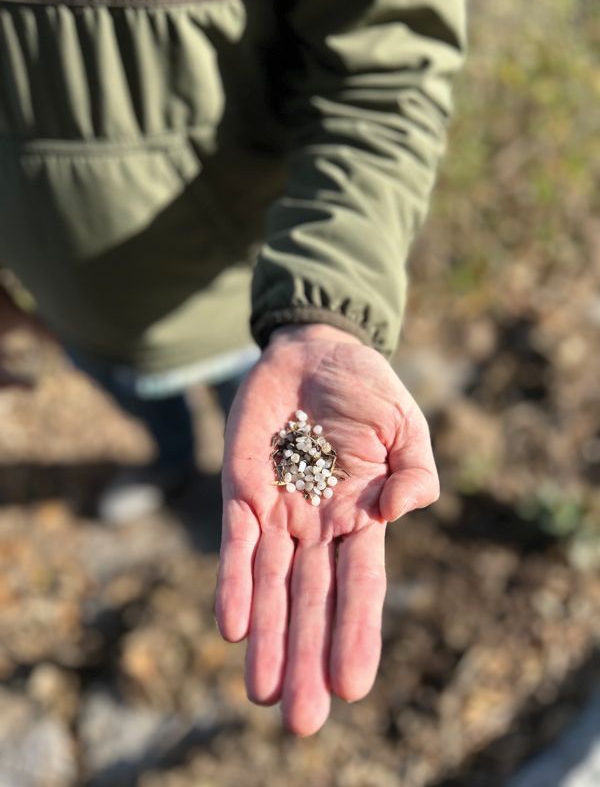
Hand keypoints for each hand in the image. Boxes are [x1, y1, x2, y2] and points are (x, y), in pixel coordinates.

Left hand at [215, 323, 438, 734]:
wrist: (314, 350)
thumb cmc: (366, 390)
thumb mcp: (406, 427)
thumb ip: (416, 473)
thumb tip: (397, 513)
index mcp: (361, 518)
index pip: (359, 587)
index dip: (356, 634)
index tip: (354, 687)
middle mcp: (317, 525)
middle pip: (310, 601)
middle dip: (305, 657)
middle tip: (301, 720)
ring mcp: (277, 510)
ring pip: (269, 585)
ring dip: (266, 637)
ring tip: (262, 691)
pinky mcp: (241, 489)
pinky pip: (235, 543)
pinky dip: (233, 583)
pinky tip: (233, 626)